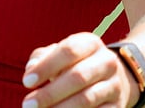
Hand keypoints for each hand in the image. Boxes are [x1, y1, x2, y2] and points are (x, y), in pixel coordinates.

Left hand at [22, 32, 138, 106]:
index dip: (46, 67)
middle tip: (28, 104)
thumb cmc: (74, 63)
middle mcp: (107, 62)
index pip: (68, 51)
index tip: (26, 82)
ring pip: (87, 98)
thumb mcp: (59, 53)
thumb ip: (42, 57)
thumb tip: (31, 69)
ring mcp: (115, 84)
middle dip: (50, 93)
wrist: (113, 78)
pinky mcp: (118, 105)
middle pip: (78, 76)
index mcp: (90, 43)